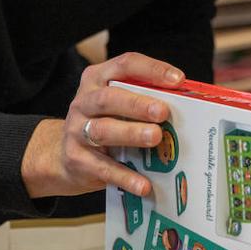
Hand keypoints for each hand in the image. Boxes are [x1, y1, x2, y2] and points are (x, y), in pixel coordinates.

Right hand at [21, 52, 183, 198]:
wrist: (62, 156)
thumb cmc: (105, 121)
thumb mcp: (119, 104)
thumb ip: (144, 98)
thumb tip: (188, 104)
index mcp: (97, 79)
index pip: (125, 65)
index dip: (151, 69)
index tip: (178, 79)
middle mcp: (84, 102)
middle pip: (108, 98)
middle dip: (137, 104)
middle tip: (163, 112)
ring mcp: (76, 131)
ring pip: (103, 130)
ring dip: (131, 133)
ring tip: (156, 137)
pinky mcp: (76, 160)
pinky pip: (102, 168)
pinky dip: (125, 176)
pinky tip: (144, 184)